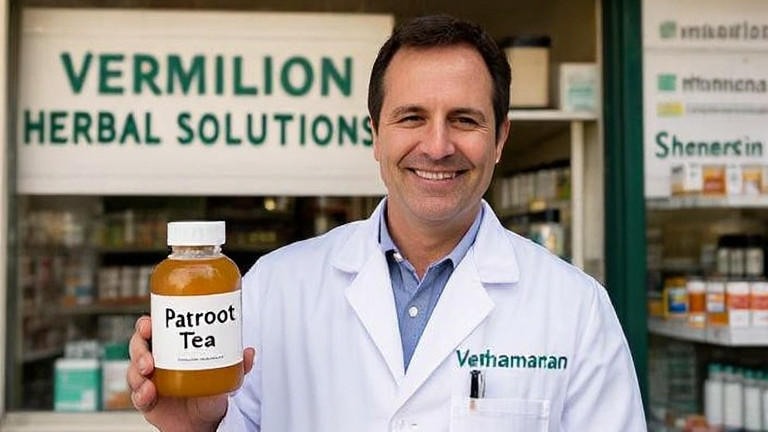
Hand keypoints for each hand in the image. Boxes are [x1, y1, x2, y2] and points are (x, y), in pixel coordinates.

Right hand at [127, 315, 255, 431]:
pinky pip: (136, 396)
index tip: (149, 324)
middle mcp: (158, 362)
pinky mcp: (147, 402)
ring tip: (148, 374)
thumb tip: (249, 352)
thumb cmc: (211, 393)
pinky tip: (149, 392)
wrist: (206, 423)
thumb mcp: (225, 375)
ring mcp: (150, 381)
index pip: (154, 330)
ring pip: (133, 370)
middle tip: (149, 356)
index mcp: (172, 349)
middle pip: (138, 347)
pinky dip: (139, 393)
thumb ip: (237, 364)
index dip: (146, 325)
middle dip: (138, 347)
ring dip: (136, 370)